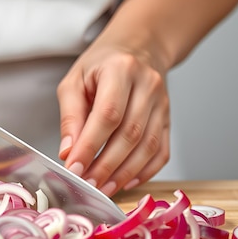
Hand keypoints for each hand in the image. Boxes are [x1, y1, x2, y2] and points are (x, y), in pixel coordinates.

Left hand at [57, 43, 170, 196]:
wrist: (139, 49)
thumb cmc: (102, 65)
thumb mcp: (75, 81)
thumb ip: (70, 116)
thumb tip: (69, 153)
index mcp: (120, 70)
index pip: (108, 114)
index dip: (90, 145)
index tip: (74, 168)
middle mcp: (148, 85)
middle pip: (130, 134)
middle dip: (106, 165)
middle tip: (87, 184)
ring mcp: (163, 104)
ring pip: (147, 147)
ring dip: (124, 174)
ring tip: (102, 189)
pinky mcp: (168, 120)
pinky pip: (161, 152)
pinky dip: (144, 172)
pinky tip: (125, 182)